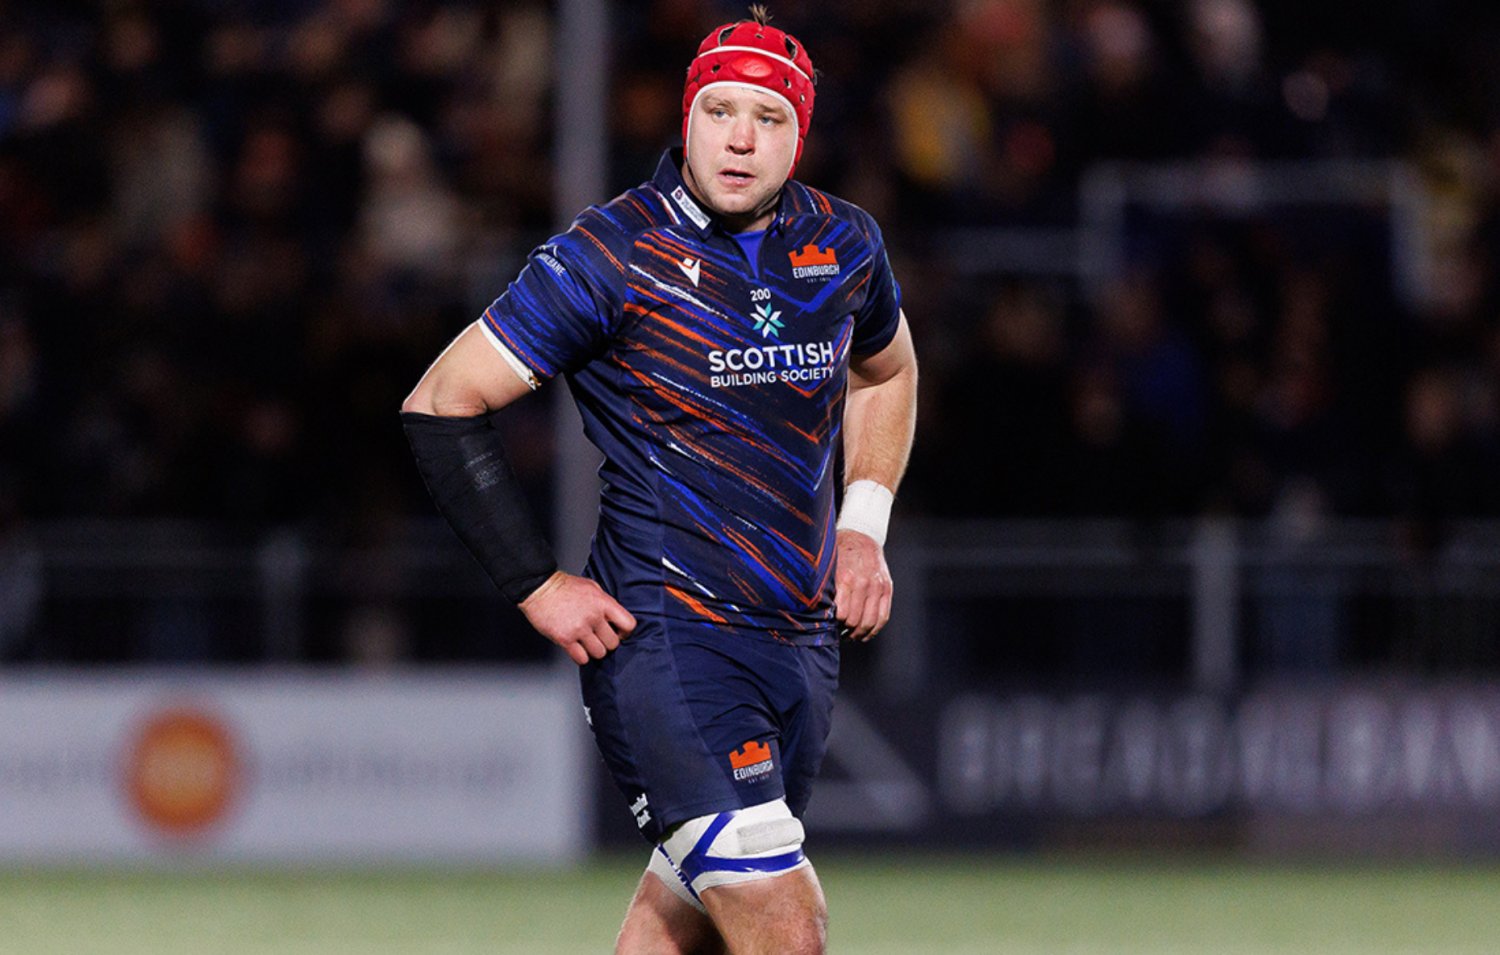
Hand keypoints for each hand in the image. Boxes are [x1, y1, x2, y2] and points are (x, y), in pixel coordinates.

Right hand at [518, 571, 636, 664]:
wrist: (540, 588)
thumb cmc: (564, 587)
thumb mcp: (592, 587)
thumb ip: (605, 603)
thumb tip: (614, 618)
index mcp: (603, 602)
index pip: (629, 624)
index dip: (625, 632)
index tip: (619, 633)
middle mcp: (594, 616)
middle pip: (613, 643)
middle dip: (607, 643)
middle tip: (599, 639)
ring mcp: (579, 629)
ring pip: (599, 653)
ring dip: (594, 651)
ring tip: (587, 643)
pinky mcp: (565, 639)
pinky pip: (582, 659)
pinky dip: (581, 657)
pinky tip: (577, 648)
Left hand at [834, 529, 891, 641]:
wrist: (862, 535)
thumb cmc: (839, 551)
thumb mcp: (828, 566)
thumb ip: (826, 587)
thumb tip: (816, 612)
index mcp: (846, 578)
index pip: (842, 614)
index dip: (835, 624)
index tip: (829, 625)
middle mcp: (863, 583)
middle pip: (855, 621)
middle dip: (846, 630)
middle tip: (839, 632)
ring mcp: (877, 587)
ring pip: (870, 622)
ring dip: (860, 634)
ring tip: (851, 636)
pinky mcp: (887, 589)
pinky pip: (883, 616)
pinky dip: (874, 629)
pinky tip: (865, 634)